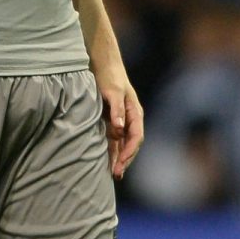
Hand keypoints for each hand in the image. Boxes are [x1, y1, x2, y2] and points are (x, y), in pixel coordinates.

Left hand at [94, 61, 144, 179]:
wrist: (102, 63)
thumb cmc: (109, 76)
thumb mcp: (113, 92)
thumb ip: (117, 110)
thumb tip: (120, 129)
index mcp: (135, 113)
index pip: (136, 137)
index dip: (130, 151)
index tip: (121, 162)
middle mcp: (130, 119)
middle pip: (131, 144)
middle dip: (125, 160)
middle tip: (116, 174)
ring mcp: (121, 121)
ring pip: (122, 144)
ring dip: (118, 159)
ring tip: (112, 175)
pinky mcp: (111, 121)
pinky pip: (113, 140)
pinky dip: (111, 151)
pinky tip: (105, 162)